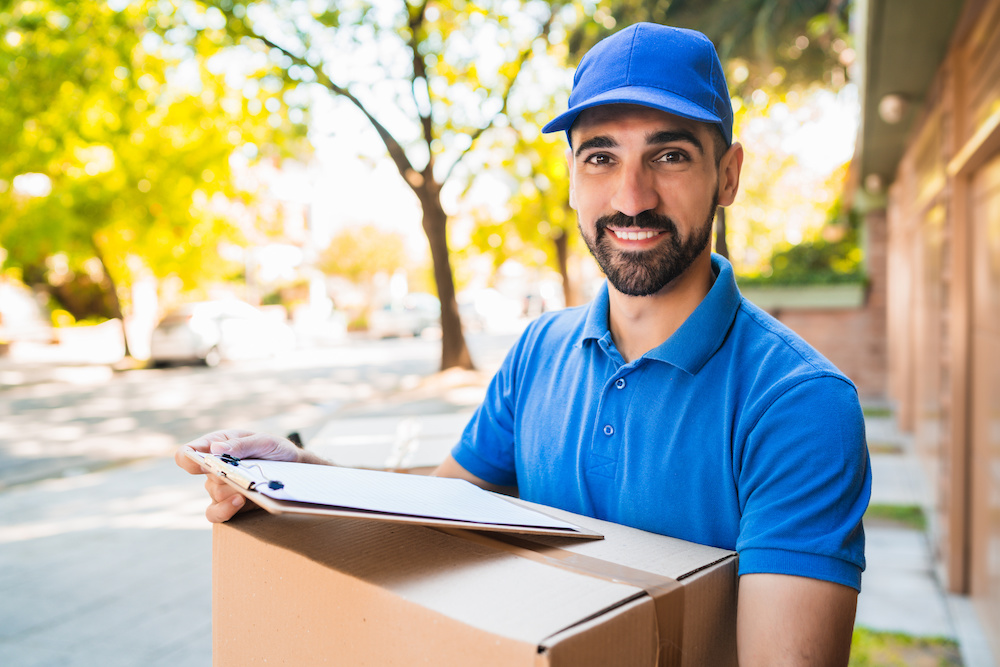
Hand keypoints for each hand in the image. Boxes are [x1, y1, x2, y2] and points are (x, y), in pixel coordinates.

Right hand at [175, 430, 303, 522]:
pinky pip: (214, 514)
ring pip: (215, 494)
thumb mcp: (265, 442)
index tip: (202, 462)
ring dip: (232, 490)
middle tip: (241, 472)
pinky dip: (224, 510)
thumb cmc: (276, 451)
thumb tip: (215, 448)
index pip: (189, 453)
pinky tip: (240, 501)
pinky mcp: (228, 506)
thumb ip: (241, 444)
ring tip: (249, 488)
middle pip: (206, 476)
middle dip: (225, 475)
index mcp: (217, 445)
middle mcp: (214, 468)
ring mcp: (220, 488)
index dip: (189, 458)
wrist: (295, 471)